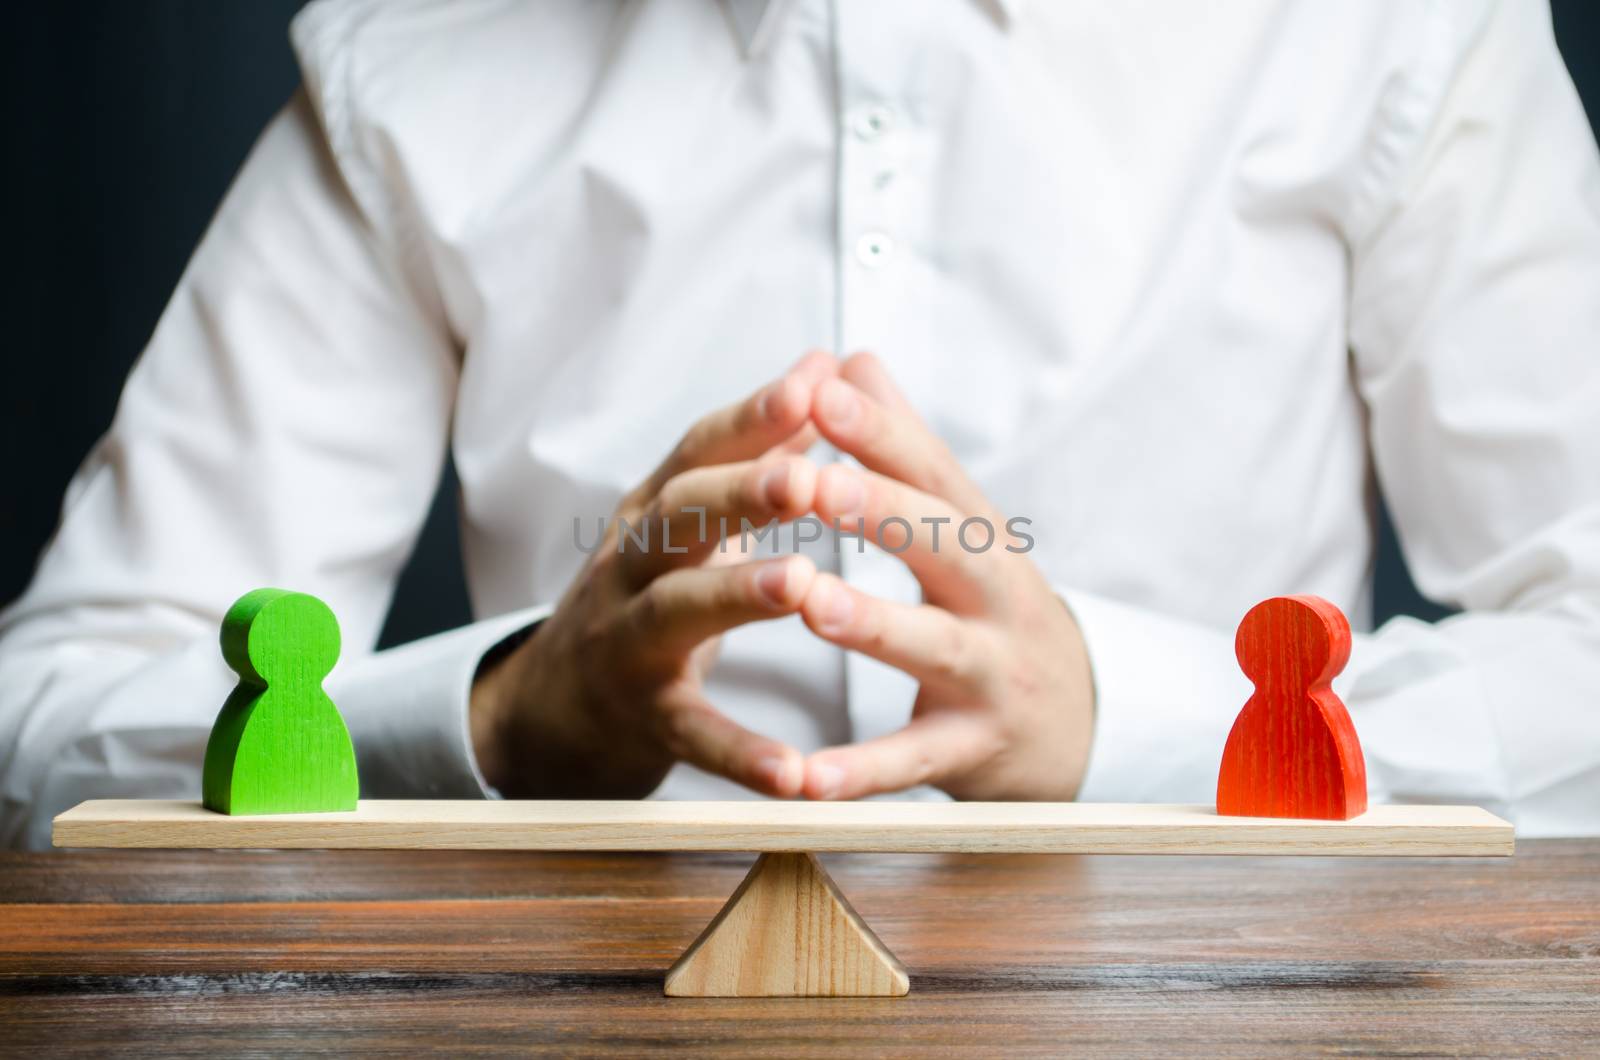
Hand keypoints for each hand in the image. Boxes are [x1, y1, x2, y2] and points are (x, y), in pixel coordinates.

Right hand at [470, 352, 837, 798]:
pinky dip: (739, 754)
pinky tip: (793, 773)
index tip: (813, 383)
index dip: (752, 416)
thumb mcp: (692, 518)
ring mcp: (627, 641)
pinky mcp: (642, 718)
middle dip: (742, 493)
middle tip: (808, 479)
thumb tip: (822, 365)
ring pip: (675, 611)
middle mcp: (630, 565)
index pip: (698, 450)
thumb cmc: (650, 592)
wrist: (557, 705)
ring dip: (736, 596)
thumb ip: (758, 449)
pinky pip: (690, 734)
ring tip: (801, 586)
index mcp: (654, 511)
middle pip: (679, 518)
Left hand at [797, 353, 1095, 801]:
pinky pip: (911, 763)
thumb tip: (851, 359)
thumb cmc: (992, 607)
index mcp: (980, 533)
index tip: (819, 388)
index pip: (930, 470)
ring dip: (871, 624)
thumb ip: (903, 447)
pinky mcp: (972, 750)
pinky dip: (860, 772)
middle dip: (876, 510)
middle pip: (943, 545)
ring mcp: (989, 674)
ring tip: (809, 603)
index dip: (878, 431)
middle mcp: (994, 596)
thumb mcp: (962, 526)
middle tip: (806, 480)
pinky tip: (804, 778)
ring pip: (931, 646)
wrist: (1080, 722)